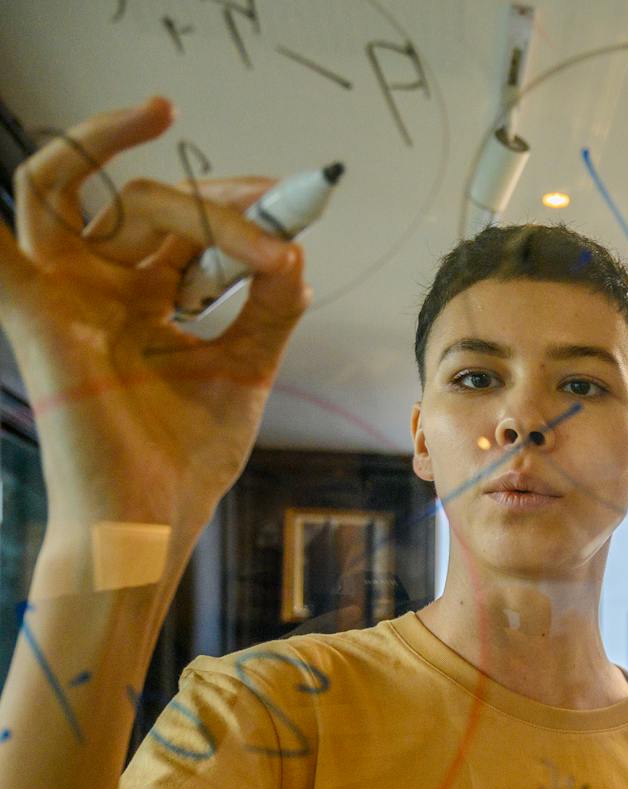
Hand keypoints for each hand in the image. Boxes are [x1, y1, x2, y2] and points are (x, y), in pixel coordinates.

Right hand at [0, 98, 307, 536]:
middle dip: (214, 194)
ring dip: (121, 151)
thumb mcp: (243, 370)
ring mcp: (62, 297)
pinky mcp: (38, 317)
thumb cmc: (184, 458)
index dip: (238, 206)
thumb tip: (296, 256)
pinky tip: (18, 199)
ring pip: (77, 194)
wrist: (151, 524)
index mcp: (140, 297)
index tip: (297, 202)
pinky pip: (0, 254)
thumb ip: (269, 313)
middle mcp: (95, 287)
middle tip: (275, 203)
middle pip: (141, 202)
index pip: (181, 223)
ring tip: (177, 123)